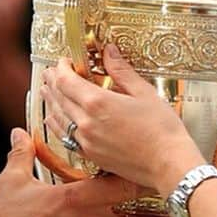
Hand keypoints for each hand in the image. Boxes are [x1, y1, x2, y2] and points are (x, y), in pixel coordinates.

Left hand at [42, 44, 202, 194]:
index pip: (66, 80)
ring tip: (47, 91)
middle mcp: (85, 123)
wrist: (169, 164)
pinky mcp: (90, 156)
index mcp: (97, 103)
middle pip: (58, 97)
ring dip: (50, 102)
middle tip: (50, 73)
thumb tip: (109, 52)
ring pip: (57, 118)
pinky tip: (55, 120)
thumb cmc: (162, 130)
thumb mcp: (144, 93)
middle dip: (53, 82)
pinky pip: (64, 137)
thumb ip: (122, 71)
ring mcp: (86, 141)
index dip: (60, 68)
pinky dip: (56, 125)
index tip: (64, 61)